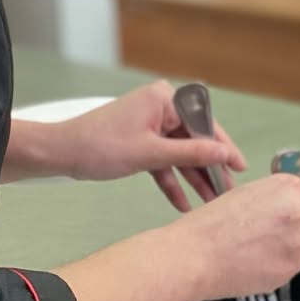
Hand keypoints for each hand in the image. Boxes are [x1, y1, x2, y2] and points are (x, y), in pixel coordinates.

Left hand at [63, 81, 246, 210]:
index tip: (238, 166)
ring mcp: (151, 124)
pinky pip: (163, 160)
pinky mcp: (141, 140)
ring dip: (191, 178)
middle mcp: (161, 107)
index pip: (204, 123)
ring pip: (179, 153)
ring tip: (209, 200)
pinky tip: (182, 201)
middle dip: (208, 168)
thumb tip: (224, 153)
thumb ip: (191, 154)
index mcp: (165, 98)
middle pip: (194, 140)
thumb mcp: (150, 153)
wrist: (60, 154)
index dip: (223, 147)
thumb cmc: (98, 145)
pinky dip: (170, 180)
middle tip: (226, 189)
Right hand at [173, 173, 299, 300]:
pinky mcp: (290, 269)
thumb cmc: (210, 224)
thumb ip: (274, 199)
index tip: (292, 219)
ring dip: (282, 251)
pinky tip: (250, 265)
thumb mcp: (246, 194)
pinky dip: (274, 268)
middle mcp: (299, 211)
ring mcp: (298, 242)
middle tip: (263, 237)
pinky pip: (287, 267)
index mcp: (289, 187)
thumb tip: (282, 209)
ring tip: (251, 252)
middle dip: (290, 231)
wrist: (195, 255)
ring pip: (298, 248)